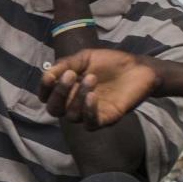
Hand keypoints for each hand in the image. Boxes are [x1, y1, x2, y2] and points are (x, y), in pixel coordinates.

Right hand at [42, 47, 159, 128]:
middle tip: (70, 75)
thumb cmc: (111, 62)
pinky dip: (88, 111)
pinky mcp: (106, 118)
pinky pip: (90, 124)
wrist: (139, 67)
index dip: (44, 90)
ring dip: (77, 97)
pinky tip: (93, 96)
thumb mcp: (85, 58)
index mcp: (68, 89)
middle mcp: (76, 103)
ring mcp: (90, 112)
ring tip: (92, 78)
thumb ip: (65, 64)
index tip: (50, 77)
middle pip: (55, 110)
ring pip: (72, 116)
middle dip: (58, 93)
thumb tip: (47, 74)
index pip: (47, 97)